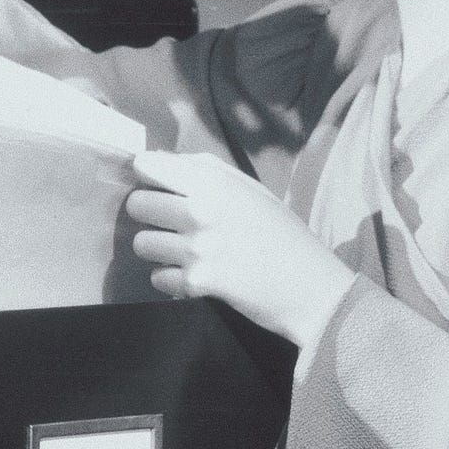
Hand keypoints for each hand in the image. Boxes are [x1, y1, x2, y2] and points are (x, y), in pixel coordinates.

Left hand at [125, 150, 356, 346]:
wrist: (310, 286)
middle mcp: (199, 210)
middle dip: (147, 214)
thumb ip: (205, 172)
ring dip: (156, 249)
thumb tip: (159, 162)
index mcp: (213, 182)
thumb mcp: (250, 189)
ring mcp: (196, 248)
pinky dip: (170, 279)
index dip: (145, 175)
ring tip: (180, 252)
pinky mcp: (196, 283)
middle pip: (137, 205)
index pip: (148, 166)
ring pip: (141, 244)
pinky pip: (157, 277)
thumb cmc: (281, 234)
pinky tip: (192, 276)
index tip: (153, 185)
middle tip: (168, 223)